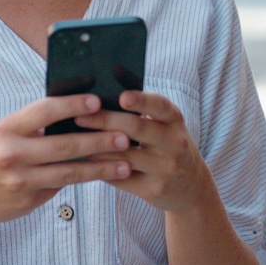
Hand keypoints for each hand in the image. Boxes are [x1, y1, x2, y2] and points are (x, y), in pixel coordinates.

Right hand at [0, 94, 133, 226]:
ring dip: (101, 167)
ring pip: (69, 172)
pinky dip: (83, 180)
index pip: (44, 111)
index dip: (72, 105)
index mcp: (7, 128)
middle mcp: (13, 153)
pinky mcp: (27, 201)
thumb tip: (78, 115)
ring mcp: (20, 180)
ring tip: (125, 164)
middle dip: (99, 140)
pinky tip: (103, 175)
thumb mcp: (4, 132)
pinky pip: (60, 187)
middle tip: (125, 137)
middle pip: (64, 145)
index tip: (97, 101)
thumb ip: (34, 125)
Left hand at [74, 91, 211, 213]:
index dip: (142, 101)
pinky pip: (120, 178)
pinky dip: (100, 169)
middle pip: (136, 128)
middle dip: (105, 121)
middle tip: (79, 117)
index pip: (161, 106)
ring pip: (124, 156)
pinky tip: (84, 162)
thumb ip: (143, 106)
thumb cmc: (168, 145)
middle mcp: (174, 143)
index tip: (122, 97)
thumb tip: (113, 75)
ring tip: (74, 139)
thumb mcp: (165, 124)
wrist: (191, 187)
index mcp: (175, 121)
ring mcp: (165, 169)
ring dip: (96, 147)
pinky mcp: (153, 190)